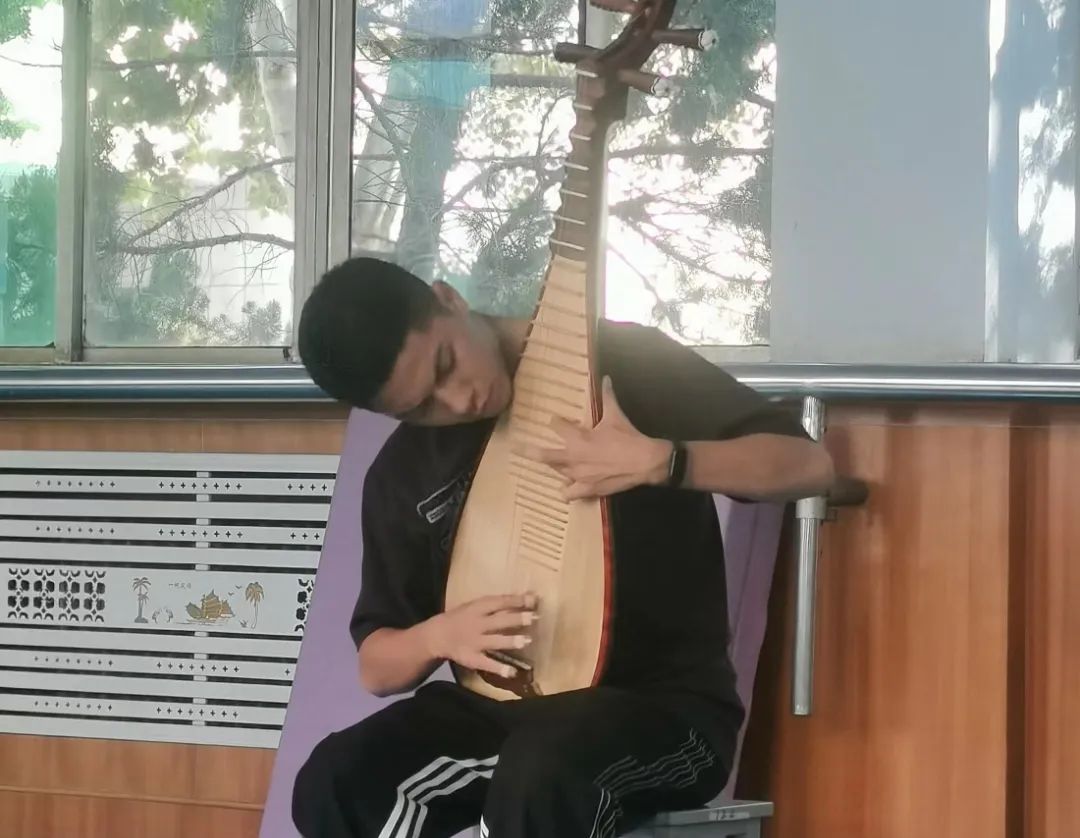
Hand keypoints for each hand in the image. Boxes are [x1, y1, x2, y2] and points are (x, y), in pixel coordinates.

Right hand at [422, 593, 537, 678]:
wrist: (437, 635)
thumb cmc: (461, 617)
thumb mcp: (474, 606)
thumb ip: (495, 605)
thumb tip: (523, 600)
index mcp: (477, 607)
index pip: (499, 602)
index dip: (516, 601)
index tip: (533, 600)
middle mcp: (476, 624)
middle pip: (499, 621)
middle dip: (517, 619)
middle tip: (535, 618)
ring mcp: (474, 642)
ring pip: (494, 641)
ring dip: (510, 641)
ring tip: (527, 641)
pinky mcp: (472, 658)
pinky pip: (486, 663)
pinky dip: (499, 668)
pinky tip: (512, 672)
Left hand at [520, 377, 671, 499]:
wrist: (645, 462)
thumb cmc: (628, 438)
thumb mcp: (616, 416)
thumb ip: (608, 396)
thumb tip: (606, 378)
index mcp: (578, 438)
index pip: (557, 426)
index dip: (555, 422)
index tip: (554, 420)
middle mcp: (573, 457)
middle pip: (543, 455)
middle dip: (527, 451)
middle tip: (515, 448)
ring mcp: (578, 475)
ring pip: (556, 472)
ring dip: (555, 466)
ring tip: (555, 463)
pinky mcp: (588, 489)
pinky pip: (569, 494)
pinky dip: (566, 492)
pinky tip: (566, 489)